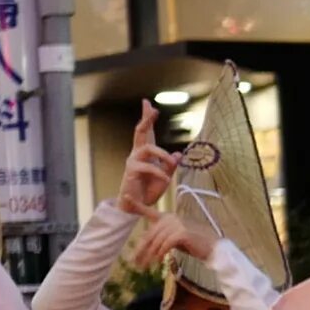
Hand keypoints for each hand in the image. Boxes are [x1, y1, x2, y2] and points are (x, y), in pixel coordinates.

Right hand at [115, 101, 176, 219]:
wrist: (138, 206)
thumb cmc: (149, 190)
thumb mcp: (165, 177)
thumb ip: (170, 166)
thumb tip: (178, 153)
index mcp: (146, 153)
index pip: (146, 132)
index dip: (147, 118)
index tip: (148, 103)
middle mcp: (137, 154)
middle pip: (140, 132)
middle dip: (146, 119)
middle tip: (153, 109)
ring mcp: (133, 161)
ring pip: (147, 148)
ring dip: (162, 154)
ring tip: (171, 163)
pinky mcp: (131, 171)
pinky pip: (147, 167)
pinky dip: (159, 173)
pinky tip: (166, 179)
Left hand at [130, 207, 218, 272]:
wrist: (214, 248)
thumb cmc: (195, 245)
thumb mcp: (175, 240)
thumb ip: (161, 239)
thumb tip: (147, 247)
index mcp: (168, 218)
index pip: (149, 211)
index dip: (137, 204)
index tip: (125, 196)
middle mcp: (170, 218)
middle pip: (150, 234)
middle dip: (141, 250)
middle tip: (135, 262)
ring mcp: (177, 224)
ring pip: (156, 241)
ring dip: (150, 256)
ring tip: (146, 266)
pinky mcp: (182, 233)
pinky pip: (165, 244)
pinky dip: (161, 253)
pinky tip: (159, 261)